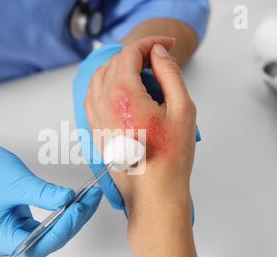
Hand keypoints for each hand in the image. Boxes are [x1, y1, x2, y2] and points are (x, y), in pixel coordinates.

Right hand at [0, 129, 102, 256]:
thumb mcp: (17, 181)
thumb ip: (44, 194)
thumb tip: (70, 200)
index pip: (35, 246)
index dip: (61, 231)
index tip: (79, 209)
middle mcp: (2, 241)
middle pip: (45, 242)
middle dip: (71, 222)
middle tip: (91, 200)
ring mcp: (11, 233)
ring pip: (48, 234)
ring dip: (70, 218)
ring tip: (89, 198)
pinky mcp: (18, 223)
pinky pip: (45, 225)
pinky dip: (61, 214)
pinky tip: (76, 201)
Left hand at [85, 37, 196, 209]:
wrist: (153, 193)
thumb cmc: (170, 158)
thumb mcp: (182, 109)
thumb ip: (170, 74)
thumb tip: (159, 54)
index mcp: (123, 94)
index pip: (130, 53)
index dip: (151, 43)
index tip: (167, 45)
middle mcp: (103, 103)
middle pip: (115, 62)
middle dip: (139, 55)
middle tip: (161, 61)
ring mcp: (96, 117)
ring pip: (101, 77)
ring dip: (122, 69)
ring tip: (146, 77)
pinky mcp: (95, 129)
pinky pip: (94, 96)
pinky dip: (108, 85)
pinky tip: (126, 93)